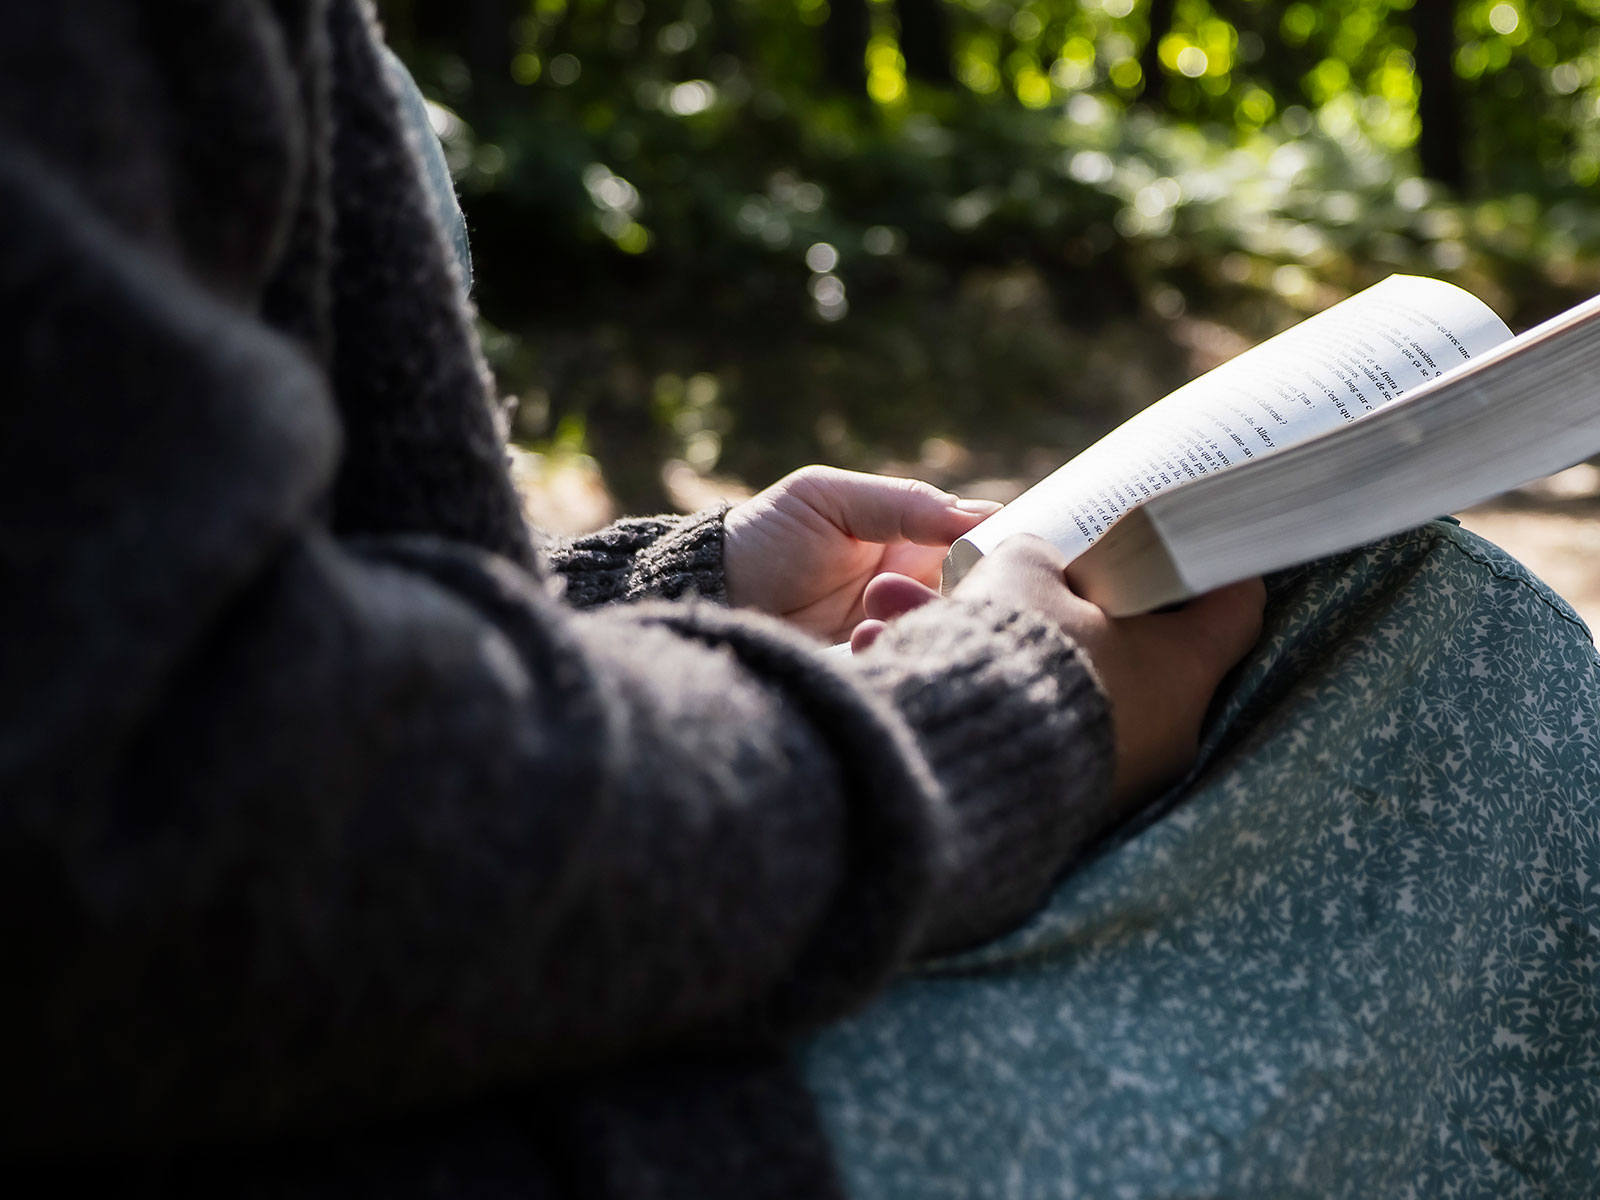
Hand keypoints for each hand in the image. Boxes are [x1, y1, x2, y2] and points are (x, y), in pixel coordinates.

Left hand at [722, 466, 1000, 642]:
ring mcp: (899, 636)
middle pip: (979, 599)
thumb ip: (903, 502)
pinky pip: (911, 669)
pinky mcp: (878, 674)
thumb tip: (982, 516)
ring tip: (871, 611)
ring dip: (925, 624)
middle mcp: (918, 593)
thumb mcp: (827, 498)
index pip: (984, 547)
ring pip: (950, 636)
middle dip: (965, 595)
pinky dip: (898, 656)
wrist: (709, 597)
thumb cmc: (765, 536)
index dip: (1000, 551)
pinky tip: (862, 640)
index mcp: (916, 543)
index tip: (998, 555)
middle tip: (923, 588)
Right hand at [853, 535, 1264, 804]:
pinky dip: (1069, 716)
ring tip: (1040, 647)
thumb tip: (1048, 568)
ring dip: (1097, 674)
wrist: (956, 762)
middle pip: (1179, 659)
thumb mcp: (1024, 573)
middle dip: (1136, 625)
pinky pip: (1095, 744)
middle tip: (1089, 595)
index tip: (1186, 554)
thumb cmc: (1014, 657)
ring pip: (1132, 704)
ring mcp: (1140, 776)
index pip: (1238, 608)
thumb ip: (1049, 559)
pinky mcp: (1096, 806)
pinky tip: (1020, 695)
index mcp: (1185, 665)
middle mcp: (1179, 729)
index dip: (1215, 571)